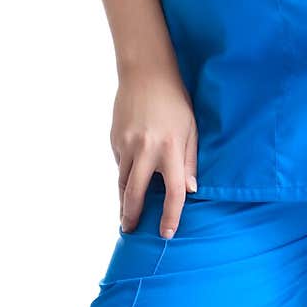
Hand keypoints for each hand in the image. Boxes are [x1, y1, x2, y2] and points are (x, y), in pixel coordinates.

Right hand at [111, 66, 198, 240]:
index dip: (170, 216)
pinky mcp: (114, 139)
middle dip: (132, 216)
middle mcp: (146, 149)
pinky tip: (129, 176)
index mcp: (171, 147)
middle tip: (131, 230)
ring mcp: (127, 145)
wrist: (146, 73)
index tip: (167, 233)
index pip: (173, 191)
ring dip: (123, 201)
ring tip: (125, 215)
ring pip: (122, 182)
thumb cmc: (175, 100)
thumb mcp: (191, 127)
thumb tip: (191, 190)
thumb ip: (190, 160)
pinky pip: (119, 164)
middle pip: (135, 194)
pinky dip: (124, 173)